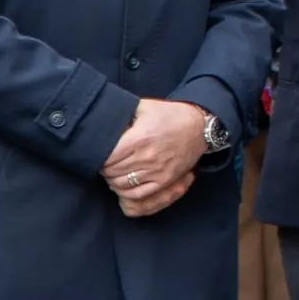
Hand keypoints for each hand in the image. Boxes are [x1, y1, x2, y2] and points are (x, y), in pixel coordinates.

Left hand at [103, 98, 211, 215]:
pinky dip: (125, 191)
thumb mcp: (144, 106)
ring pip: (122, 184)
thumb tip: (101, 119)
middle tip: (104, 163)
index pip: (107, 158)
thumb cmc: (170, 115)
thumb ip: (122, 112)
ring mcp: (157, 171)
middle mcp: (147, 157)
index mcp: (139, 139)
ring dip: (112, 180)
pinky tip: (122, 184)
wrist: (200, 126)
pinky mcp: (165, 180)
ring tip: (112, 173)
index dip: (98, 158)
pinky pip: (138, 193)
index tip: (99, 154)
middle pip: (112, 172)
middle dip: (104, 169)